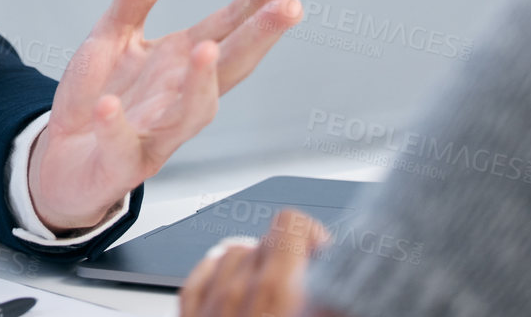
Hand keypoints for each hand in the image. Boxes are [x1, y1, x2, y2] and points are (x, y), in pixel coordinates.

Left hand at [28, 0, 301, 230]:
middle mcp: (179, 99)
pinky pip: (120, 145)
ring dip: (200, 84)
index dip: (256, 2)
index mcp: (180, 63)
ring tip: (205, 48)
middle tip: (290, 7)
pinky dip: (116, 126)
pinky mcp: (119, 164)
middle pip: (229, 69)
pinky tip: (108, 106)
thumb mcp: (115, 33)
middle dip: (259, 38)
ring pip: (189, 115)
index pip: (227, 28)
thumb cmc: (103, 96)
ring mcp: (155, 134)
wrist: (65, 162)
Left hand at [179, 209, 328, 316]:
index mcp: (275, 291)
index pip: (291, 222)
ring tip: (272, 296)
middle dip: (287, 256)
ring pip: (232, 252)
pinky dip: (219, 275)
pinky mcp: (188, 316)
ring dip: (254, 266)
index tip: (321, 257)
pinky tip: (235, 293)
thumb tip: (342, 280)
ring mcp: (208, 304)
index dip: (312, 236)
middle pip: (265, 239)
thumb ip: (330, 298)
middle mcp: (236, 291)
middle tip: (303, 284)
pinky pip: (200, 274)